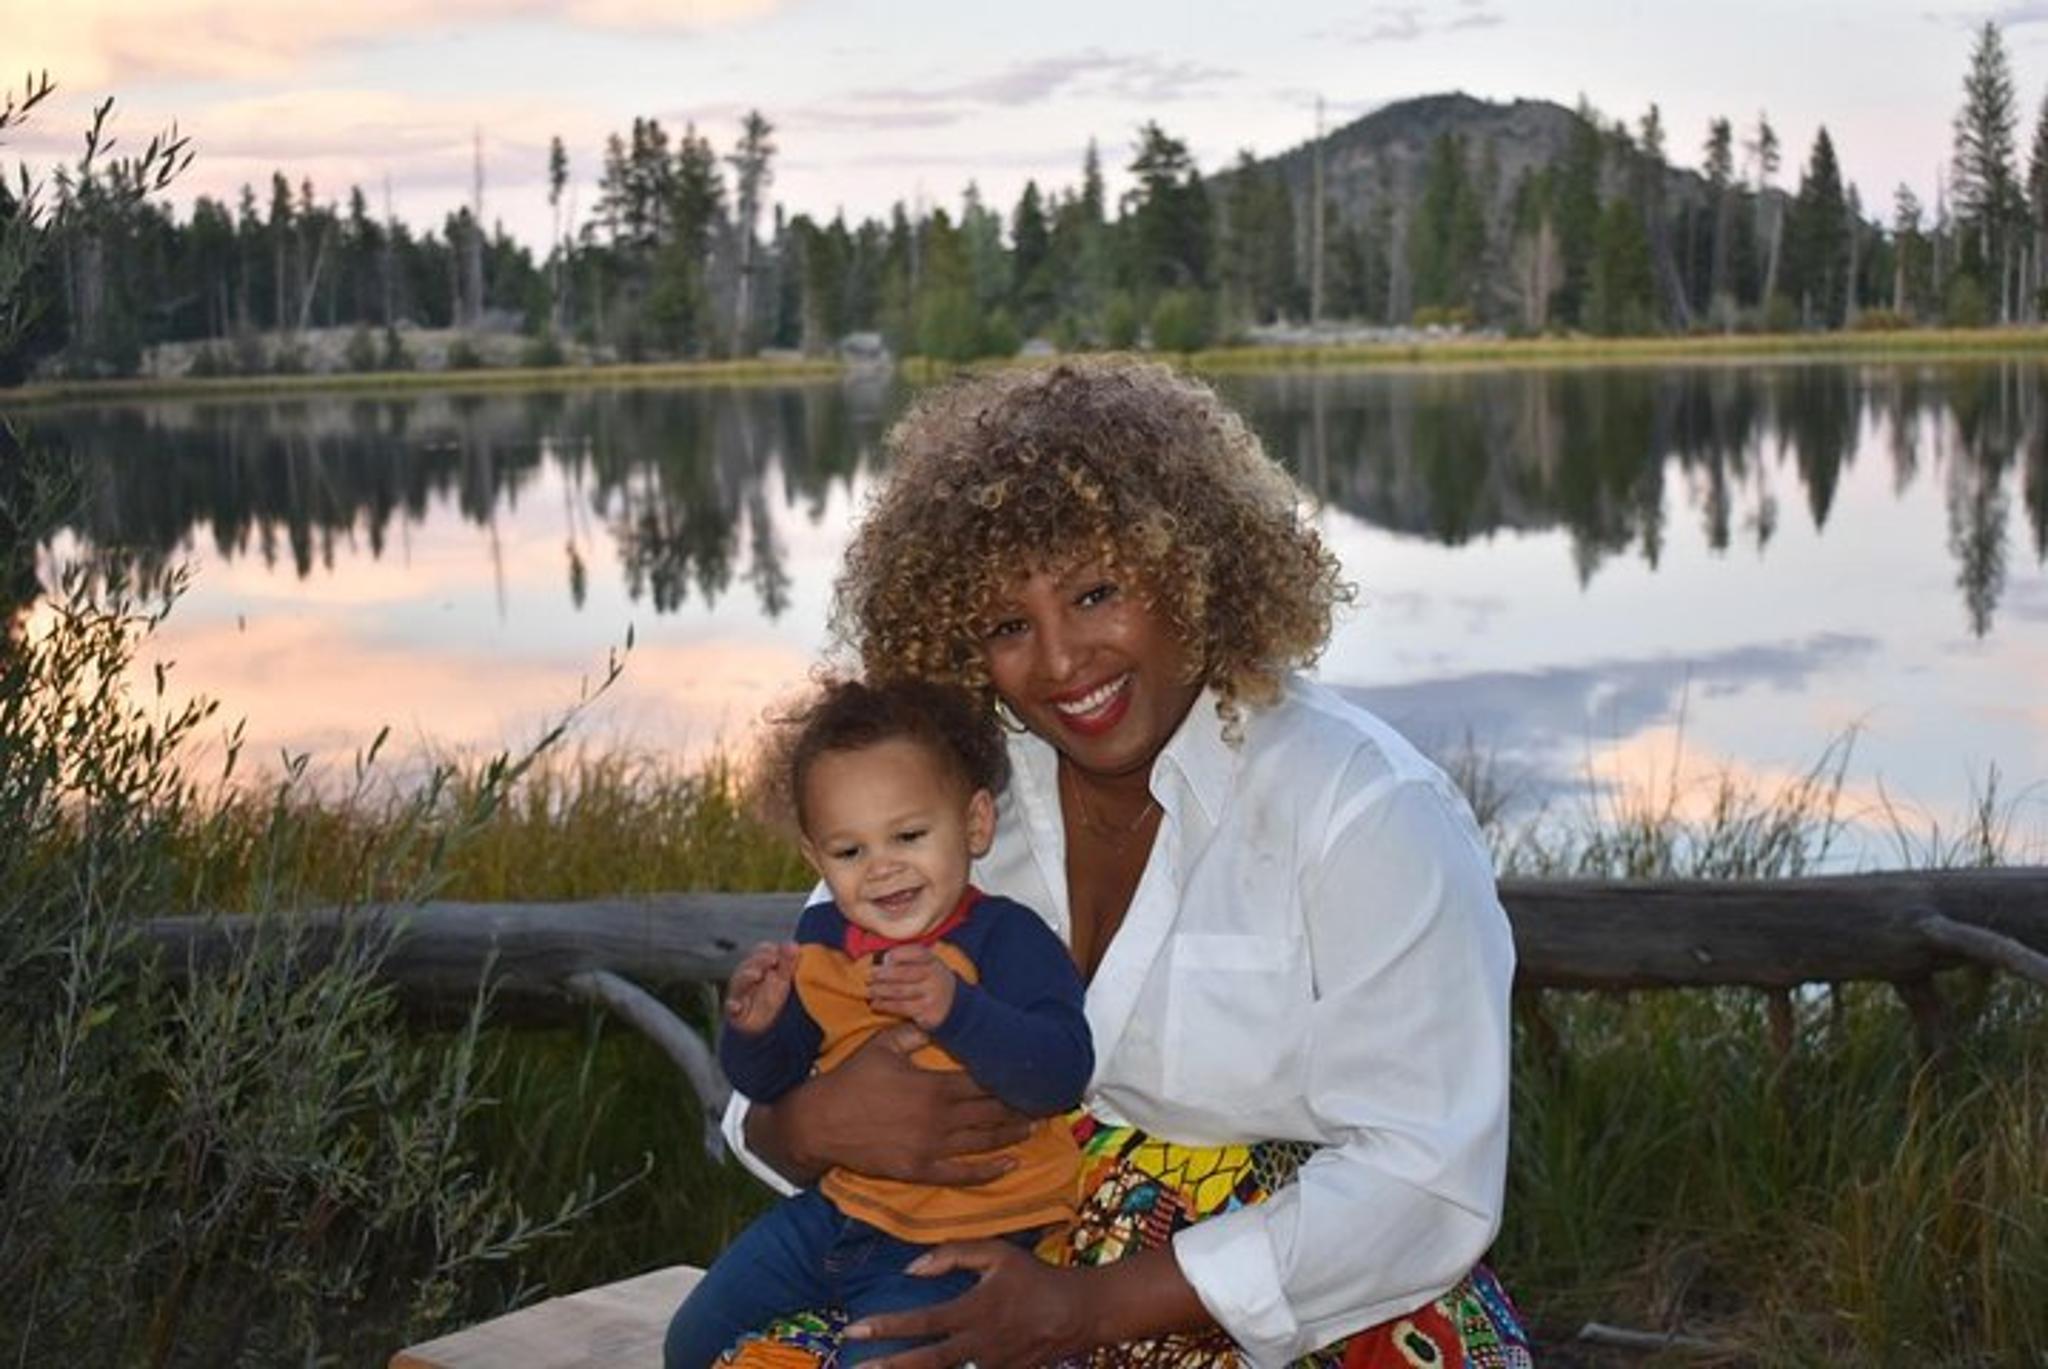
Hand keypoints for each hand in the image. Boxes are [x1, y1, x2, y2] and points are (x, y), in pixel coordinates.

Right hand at [725, 941, 798, 1034]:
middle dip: (758, 961)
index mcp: (756, 967)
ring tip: (757, 975)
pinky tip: (736, 1006)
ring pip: (738, 983)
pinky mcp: (735, 1013)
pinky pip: (731, 1008)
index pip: (758, 953)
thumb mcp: (783, 980)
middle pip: (747, 965)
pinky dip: (732, 1006)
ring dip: (746, 977)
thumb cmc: (771, 999)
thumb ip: (788, 962)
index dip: (765, 950)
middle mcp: (745, 979)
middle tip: (772, 960)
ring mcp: (739, 995)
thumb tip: (793, 944)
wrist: (763, 1027)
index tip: (776, 949)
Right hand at [766, 1024, 1032, 1185]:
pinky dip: (990, 1170)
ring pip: (983, 1143)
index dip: (1007, 1078)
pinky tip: (1010, 1164)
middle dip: (1018, 1107)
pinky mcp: (920, 1170)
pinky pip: (963, 1174)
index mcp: (933, 1085)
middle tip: (1043, 1101)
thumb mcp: (884, 1044)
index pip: (983, 1082)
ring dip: (1012, 1136)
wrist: (821, 1122)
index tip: (1028, 1075)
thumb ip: (918, 1032)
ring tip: (1035, 1127)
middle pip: (990, 1113)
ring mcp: (931, 1148)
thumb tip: (942, 1016)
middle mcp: (939, 1118)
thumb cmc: (852, 1079)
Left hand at [845, 1239, 1092, 1368]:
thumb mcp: (998, 1253)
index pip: (923, 1320)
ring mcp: (991, 1367)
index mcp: (976, 1309)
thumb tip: (911, 1268)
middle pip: (927, 1363)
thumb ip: (954, 1254)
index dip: (887, 1326)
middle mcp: (979, 1344)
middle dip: (888, 1368)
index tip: (854, 1329)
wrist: (1079, 1313)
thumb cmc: (1034, 1278)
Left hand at [868, 944, 956, 1030]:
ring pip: (900, 992)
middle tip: (868, 976)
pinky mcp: (927, 1013)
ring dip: (880, 991)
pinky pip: (902, 1008)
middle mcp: (934, 977)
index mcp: (933, 961)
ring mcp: (932, 996)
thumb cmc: (929, 979)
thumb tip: (884, 959)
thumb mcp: (926, 964)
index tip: (885, 957)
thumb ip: (907, 957)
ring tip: (869, 991)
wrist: (952, 1004)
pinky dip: (885, 1006)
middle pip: (904, 973)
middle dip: (882, 974)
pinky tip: (875, 1004)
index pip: (916, 953)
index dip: (899, 954)